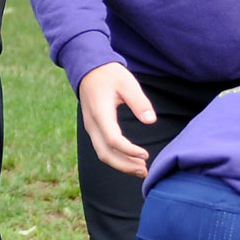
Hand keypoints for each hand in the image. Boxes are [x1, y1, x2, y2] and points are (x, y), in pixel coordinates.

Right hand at [77, 61, 156, 176]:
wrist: (89, 69)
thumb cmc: (110, 74)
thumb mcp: (127, 83)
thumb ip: (139, 102)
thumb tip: (151, 121)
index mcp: (100, 113)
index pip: (113, 140)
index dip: (129, 151)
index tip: (146, 154)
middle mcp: (92, 124)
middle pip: (105, 153)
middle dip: (124, 165)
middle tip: (145, 170)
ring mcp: (91, 128)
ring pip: (102, 154)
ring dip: (120, 164)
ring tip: (140, 169)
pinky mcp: (94, 128)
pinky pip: (102, 148)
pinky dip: (116, 158)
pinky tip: (130, 160)